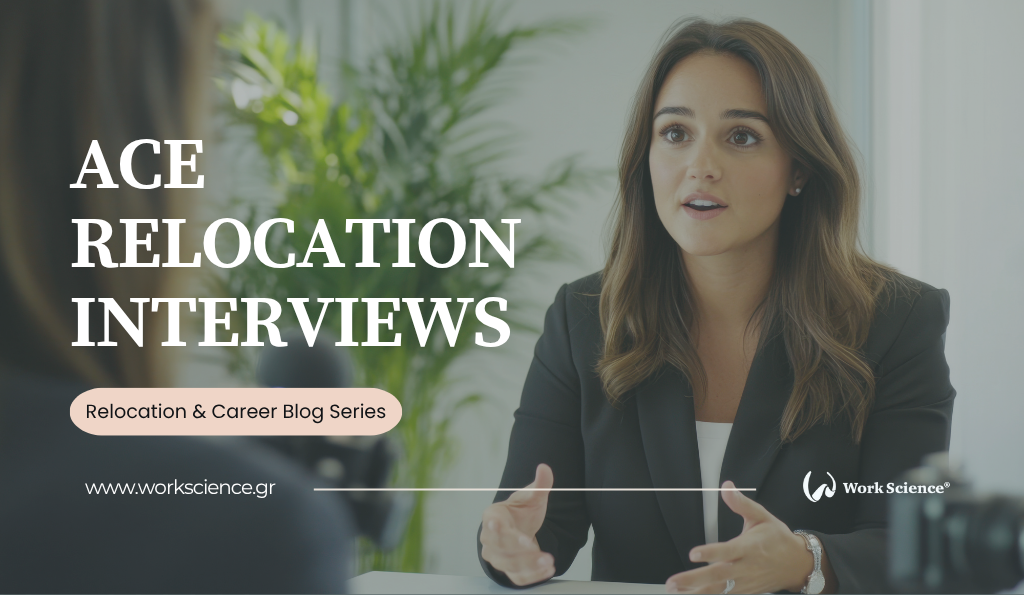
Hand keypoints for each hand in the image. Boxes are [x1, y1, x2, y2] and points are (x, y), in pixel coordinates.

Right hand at [479, 463, 555, 585]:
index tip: (505, 530)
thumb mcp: (531, 497)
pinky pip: (518, 578)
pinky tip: (547, 570)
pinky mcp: (509, 570)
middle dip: (520, 552)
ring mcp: (498, 556)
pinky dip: (533, 577)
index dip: (499, 529)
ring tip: (548, 561)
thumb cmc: (521, 512)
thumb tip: (545, 468)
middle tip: (539, 552)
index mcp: (492, 517)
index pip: (492, 525)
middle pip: (500, 549)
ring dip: (529, 566)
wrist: (520, 529)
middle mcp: (490, 539)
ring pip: (509, 565)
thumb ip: (539, 485)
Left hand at [665, 480, 818, 593]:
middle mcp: (746, 567)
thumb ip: (741, 504)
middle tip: (674, 581)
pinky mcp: (745, 590)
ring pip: (719, 590)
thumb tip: (727, 488)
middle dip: (694, 579)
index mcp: (750, 547)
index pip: (727, 551)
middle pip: (718, 575)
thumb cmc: (779, 540)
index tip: (693, 553)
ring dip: (696, 592)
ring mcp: (744, 582)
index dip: (710, 552)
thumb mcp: (762, 517)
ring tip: (676, 591)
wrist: (798, 564)